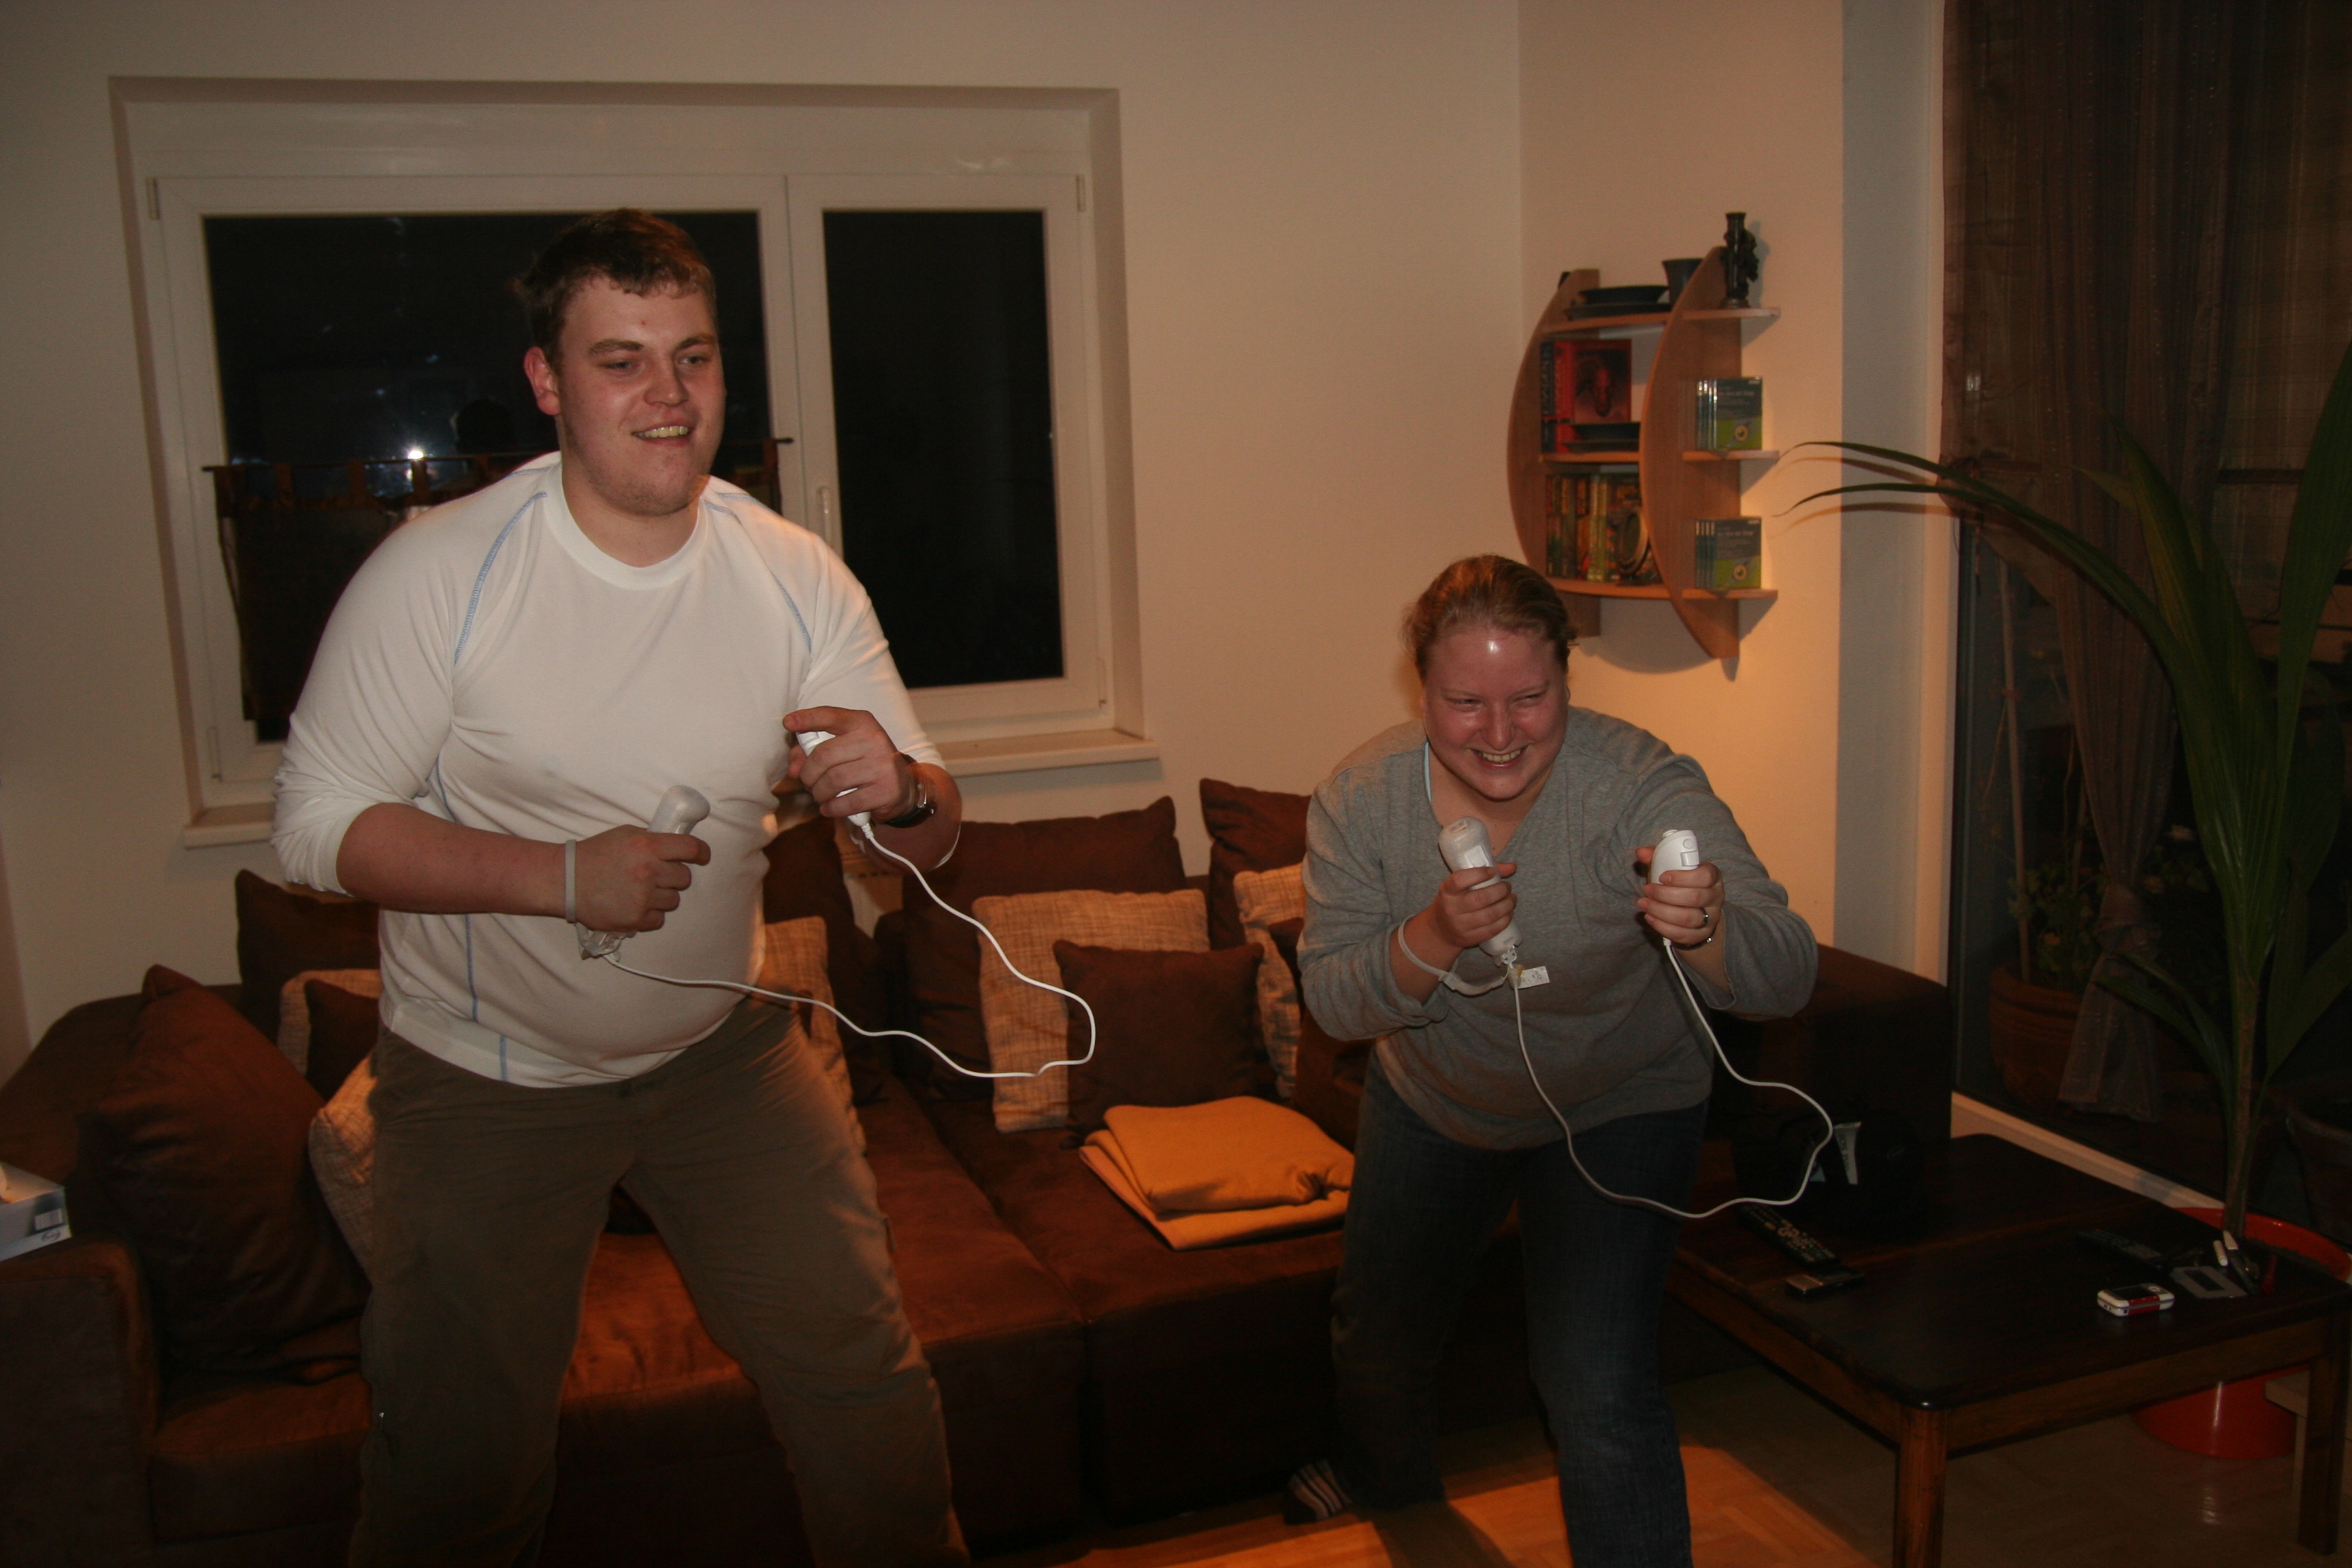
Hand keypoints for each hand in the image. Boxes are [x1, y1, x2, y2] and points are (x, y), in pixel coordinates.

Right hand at [570, 822, 709, 932]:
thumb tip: (678, 845)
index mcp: (647, 846)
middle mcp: (648, 871)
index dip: (701, 853)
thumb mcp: (625, 835)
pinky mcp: (635, 919)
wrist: (566, 880)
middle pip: (684, 878)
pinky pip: (659, 919)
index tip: (701, 857)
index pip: (690, 849)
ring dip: (662, 896)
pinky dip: (650, 914)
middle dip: (674, 876)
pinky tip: (635, 905)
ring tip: (640, 891)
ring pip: (673, 900)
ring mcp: (642, 898)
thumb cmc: (596, 854)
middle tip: (656, 875)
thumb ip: (653, 839)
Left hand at [785, 706, 914, 822]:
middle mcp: (874, 740)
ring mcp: (882, 766)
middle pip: (824, 756)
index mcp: (862, 723)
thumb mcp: (842, 750)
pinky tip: (830, 807)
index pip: (831, 716)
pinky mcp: (886, 791)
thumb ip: (813, 752)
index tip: (788, 723)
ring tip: (820, 795)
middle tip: (807, 782)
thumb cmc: (863, 764)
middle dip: (808, 774)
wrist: (902, 787)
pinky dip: (831, 808)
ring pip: (833, 781)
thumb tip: (793, 769)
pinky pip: (846, 802)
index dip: (808, 719)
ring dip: (818, 793)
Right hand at [1426, 861, 1517, 955]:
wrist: (1441, 930)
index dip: (1479, 874)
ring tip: (1512, 899)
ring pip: (1490, 915)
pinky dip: (1505, 919)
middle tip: (1507, 887)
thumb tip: (1512, 867)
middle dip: (1500, 891)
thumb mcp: (1460, 885)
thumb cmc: (1455, 901)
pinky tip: (1509, 912)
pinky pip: (1493, 929)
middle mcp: (1451, 908)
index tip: (1492, 872)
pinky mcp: (1470, 938)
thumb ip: (1484, 872)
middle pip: (1481, 898)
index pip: (1460, 880)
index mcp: (1447, 891)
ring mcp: (1460, 925)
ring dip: (1507, 905)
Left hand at [1635, 844, 1722, 946]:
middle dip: (1665, 894)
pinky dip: (1663, 927)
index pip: (1705, 876)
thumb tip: (1641, 852)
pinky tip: (1650, 917)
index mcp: (1712, 876)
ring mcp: (1710, 918)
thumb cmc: (1680, 884)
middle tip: (1647, 890)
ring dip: (1661, 911)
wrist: (1692, 909)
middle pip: (1695, 897)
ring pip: (1688, 918)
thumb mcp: (1671, 867)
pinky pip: (1683, 934)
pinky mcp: (1701, 934)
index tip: (1662, 877)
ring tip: (1644, 903)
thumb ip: (1657, 857)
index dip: (1683, 877)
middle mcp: (1715, 897)